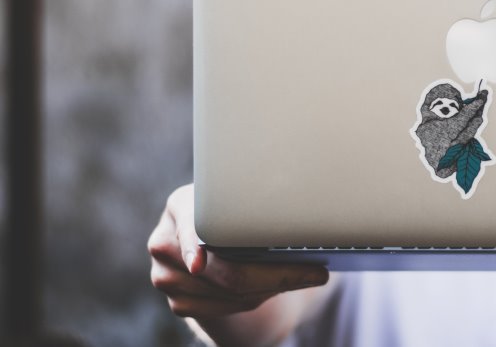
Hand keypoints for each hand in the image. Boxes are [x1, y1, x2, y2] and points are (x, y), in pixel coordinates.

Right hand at [148, 184, 329, 319]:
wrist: (207, 239)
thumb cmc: (231, 212)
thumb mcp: (236, 199)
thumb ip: (252, 209)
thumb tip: (304, 225)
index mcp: (180, 206)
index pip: (190, 227)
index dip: (194, 245)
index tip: (200, 263)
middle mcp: (164, 242)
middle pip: (222, 271)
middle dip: (276, 276)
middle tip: (316, 274)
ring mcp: (165, 276)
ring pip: (229, 295)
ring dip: (269, 289)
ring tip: (298, 275)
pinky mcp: (177, 302)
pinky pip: (224, 310)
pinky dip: (253, 300)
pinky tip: (267, 286)